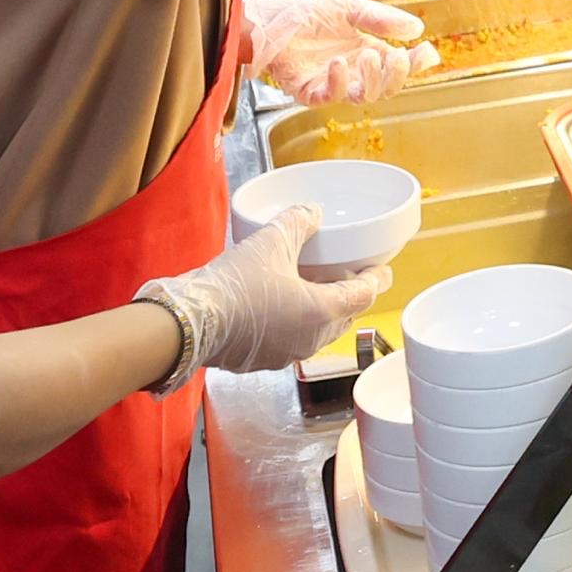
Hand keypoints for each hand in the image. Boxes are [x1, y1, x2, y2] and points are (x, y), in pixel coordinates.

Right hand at [144, 209, 392, 383]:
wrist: (189, 323)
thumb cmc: (233, 286)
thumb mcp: (270, 243)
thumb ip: (297, 223)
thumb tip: (311, 212)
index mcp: (323, 311)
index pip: (365, 294)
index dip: (377, 278)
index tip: (382, 270)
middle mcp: (311, 338)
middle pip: (345, 315)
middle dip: (349, 295)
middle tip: (346, 274)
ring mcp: (288, 353)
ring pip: (318, 331)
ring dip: (321, 310)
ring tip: (312, 286)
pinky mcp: (264, 360)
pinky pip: (291, 340)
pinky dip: (294, 323)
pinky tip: (280, 306)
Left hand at [248, 0, 426, 104]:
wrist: (271, 21)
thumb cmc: (306, 15)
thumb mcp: (349, 7)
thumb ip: (381, 18)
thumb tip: (415, 28)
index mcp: (368, 51)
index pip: (399, 66)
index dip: (416, 64)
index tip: (428, 52)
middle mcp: (354, 72)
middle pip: (387, 88)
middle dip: (397, 75)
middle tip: (398, 56)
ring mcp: (334, 84)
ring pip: (364, 97)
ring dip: (371, 79)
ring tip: (368, 55)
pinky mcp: (311, 92)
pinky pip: (331, 96)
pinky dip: (338, 82)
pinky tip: (338, 64)